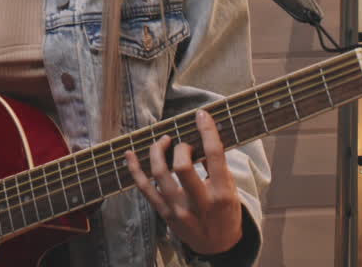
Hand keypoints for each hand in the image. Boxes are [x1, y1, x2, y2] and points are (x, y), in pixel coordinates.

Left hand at [125, 110, 243, 255]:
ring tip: (163, 141)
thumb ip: (217, 167)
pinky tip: (129, 154)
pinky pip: (144, 189)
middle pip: (182, 166)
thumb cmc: (225, 213)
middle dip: (181, 147)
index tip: (201, 115)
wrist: (217, 246)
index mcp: (221, 194)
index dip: (207, 131)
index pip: (214, 155)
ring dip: (157, 151)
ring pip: (160, 174)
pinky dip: (134, 169)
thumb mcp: (231, 191)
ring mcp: (178, 210)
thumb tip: (203, 136)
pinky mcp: (164, 214)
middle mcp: (199, 203)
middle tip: (183, 143)